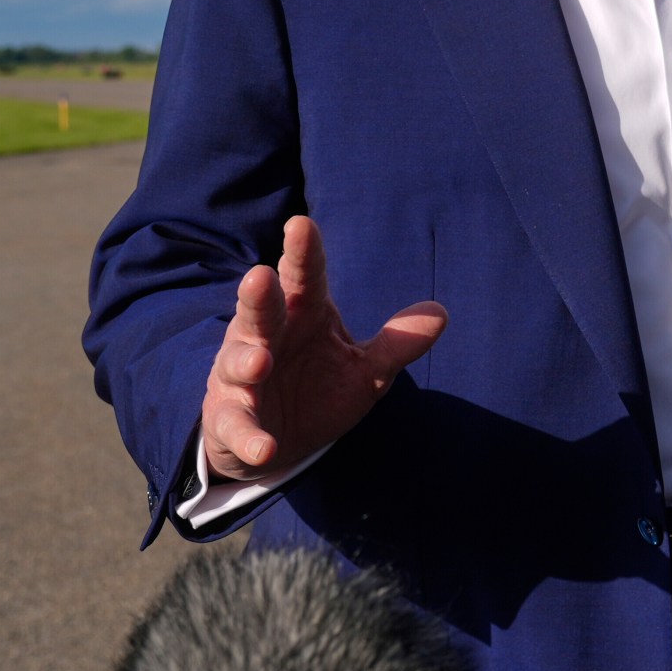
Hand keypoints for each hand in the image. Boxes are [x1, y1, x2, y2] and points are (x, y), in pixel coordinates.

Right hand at [201, 216, 447, 479]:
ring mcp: (241, 378)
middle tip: (260, 276)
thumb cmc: (320, 390)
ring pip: (238, 362)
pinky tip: (264, 446)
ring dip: (246, 361)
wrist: (276, 443)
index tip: (301, 224)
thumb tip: (441, 313)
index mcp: (303, 315)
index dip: (302, 252)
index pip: (305, 278)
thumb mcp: (366, 370)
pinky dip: (248, 436)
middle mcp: (265, 338)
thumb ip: (396, 343)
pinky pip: (236, 426)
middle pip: (260, 310)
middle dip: (258, 295)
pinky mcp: (230, 420)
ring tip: (259, 362)